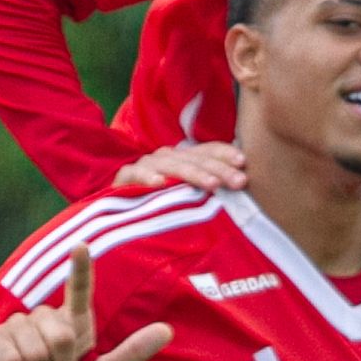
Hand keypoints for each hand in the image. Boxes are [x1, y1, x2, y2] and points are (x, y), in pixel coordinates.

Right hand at [0, 242, 174, 360]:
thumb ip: (132, 354)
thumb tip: (167, 329)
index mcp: (73, 322)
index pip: (78, 290)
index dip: (80, 269)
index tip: (81, 245)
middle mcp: (45, 317)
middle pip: (60, 338)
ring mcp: (17, 324)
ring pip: (35, 350)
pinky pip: (12, 359)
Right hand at [113, 142, 245, 192]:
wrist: (116, 209)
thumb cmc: (157, 202)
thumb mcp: (185, 196)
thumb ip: (206, 190)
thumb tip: (240, 192)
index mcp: (183, 158)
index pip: (207, 151)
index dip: (225, 154)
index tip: (244, 163)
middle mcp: (167, 157)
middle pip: (196, 159)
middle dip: (219, 170)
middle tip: (239, 182)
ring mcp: (146, 165)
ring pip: (172, 166)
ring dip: (192, 174)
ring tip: (212, 185)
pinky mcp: (124, 177)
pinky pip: (136, 175)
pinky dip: (147, 177)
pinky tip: (160, 184)